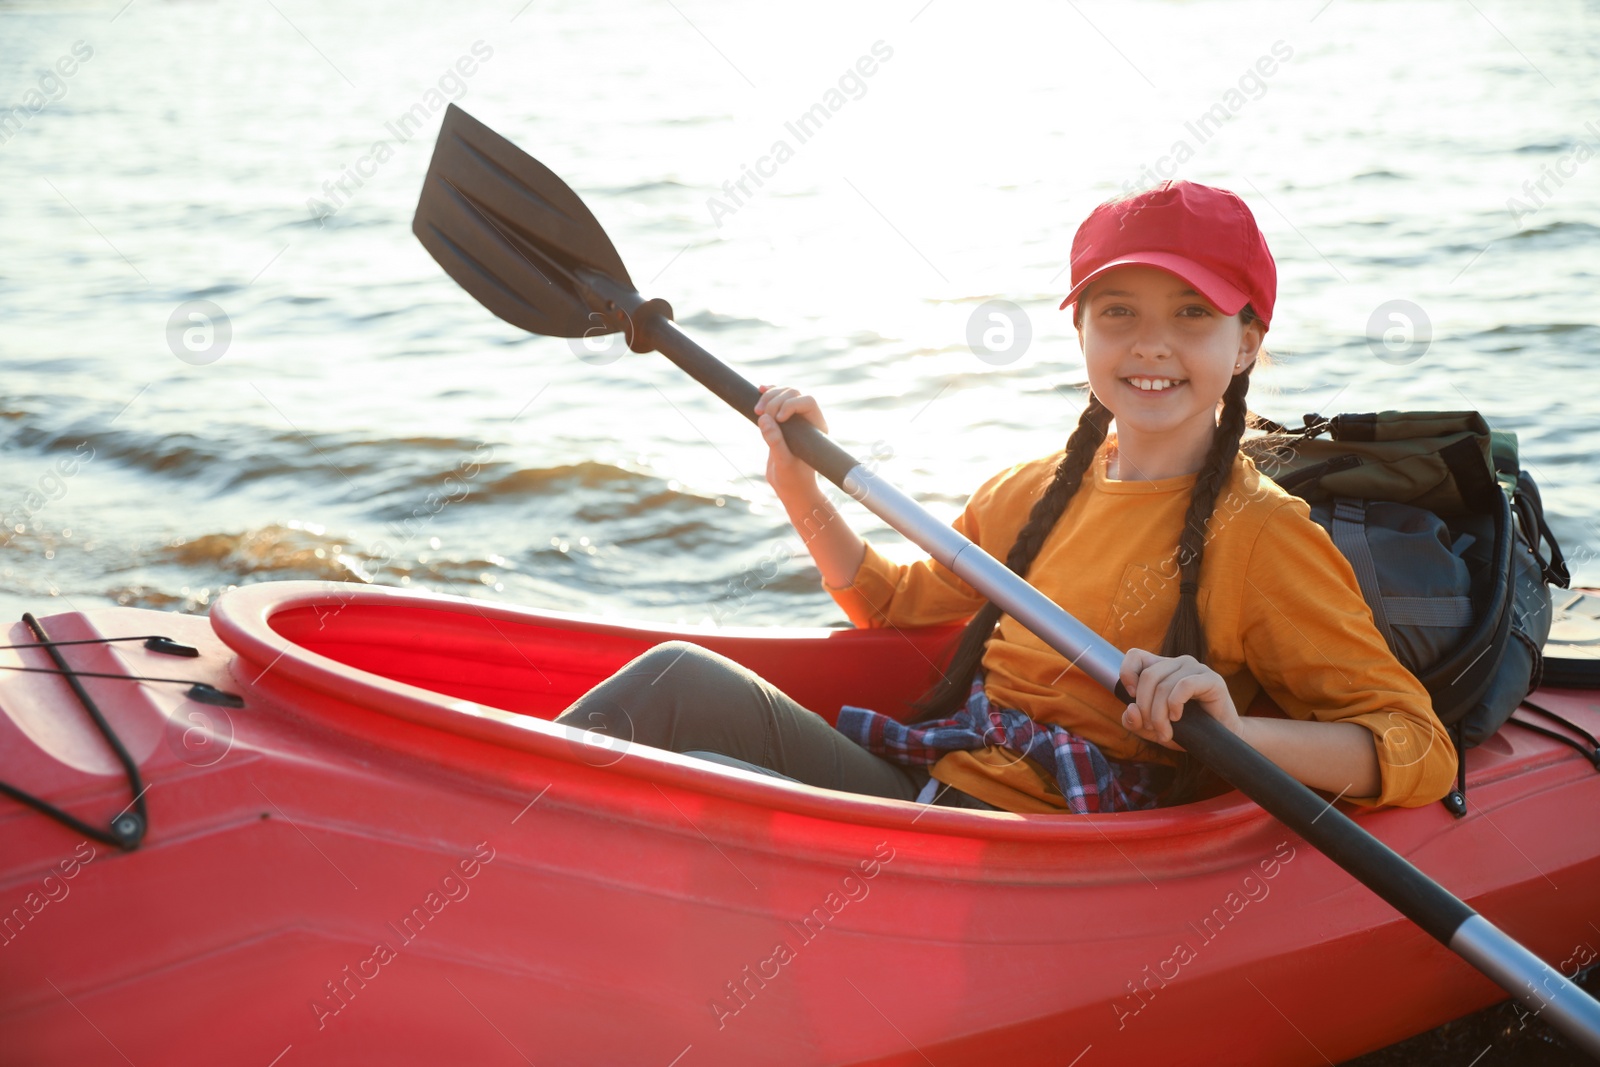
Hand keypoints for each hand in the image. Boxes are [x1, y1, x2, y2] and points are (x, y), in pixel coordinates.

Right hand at [754, 385, 827, 501]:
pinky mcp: (781, 421)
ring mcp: (794, 418)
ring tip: (756, 411)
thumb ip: (775, 442)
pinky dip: (767, 394)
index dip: (791, 404)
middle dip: (775, 399)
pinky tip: (758, 390)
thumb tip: (764, 419)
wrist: (790, 487)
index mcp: (816, 426)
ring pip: (783, 394)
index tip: (778, 419)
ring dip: (769, 396)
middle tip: (760, 414)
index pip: (807, 401)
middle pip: (793, 394)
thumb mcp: (783, 462)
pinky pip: (775, 400)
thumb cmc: (793, 479)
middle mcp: (807, 419)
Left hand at [1118, 648, 1242, 749]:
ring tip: (1165, 733)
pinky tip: (1177, 718)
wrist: (1220, 739)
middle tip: (1152, 729)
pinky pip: (1184, 685)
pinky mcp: (1211, 679)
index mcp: (1162, 668)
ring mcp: (1196, 668)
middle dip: (1144, 708)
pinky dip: (1175, 704)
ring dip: (1159, 715)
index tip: (1131, 697)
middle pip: (1148, 676)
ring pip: (1164, 686)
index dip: (1127, 673)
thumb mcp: (1152, 729)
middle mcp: (1178, 663)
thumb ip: (1135, 721)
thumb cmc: (1186, 730)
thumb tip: (1130, 709)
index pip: (1135, 656)